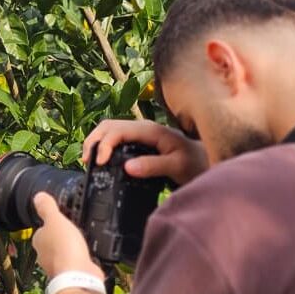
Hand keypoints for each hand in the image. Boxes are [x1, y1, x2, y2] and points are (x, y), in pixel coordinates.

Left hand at [30, 192, 103, 280]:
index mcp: (39, 240)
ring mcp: (58, 266)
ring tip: (78, 243)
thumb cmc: (64, 248)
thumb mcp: (56, 220)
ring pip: (62, 254)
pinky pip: (74, 264)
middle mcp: (45, 255)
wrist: (78, 275)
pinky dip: (79, 260)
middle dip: (60, 238)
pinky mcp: (71, 274)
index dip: (50, 225)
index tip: (59, 221)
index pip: (42, 230)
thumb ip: (47, 208)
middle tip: (70, 231)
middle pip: (51, 243)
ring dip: (69, 250)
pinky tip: (85, 256)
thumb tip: (38, 196)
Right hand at [82, 119, 207, 185]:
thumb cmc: (196, 163)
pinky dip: (104, 146)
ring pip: (109, 130)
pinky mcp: (140, 142)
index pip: (118, 130)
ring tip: (90, 161)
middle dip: (94, 141)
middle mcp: (143, 128)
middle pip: (108, 126)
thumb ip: (154, 166)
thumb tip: (127, 167)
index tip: (100, 164)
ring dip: (96, 142)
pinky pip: (116, 139)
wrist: (207, 163)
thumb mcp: (178, 166)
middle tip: (87, 161)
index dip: (104, 145)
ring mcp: (141, 134)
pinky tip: (102, 160)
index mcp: (150, 130)